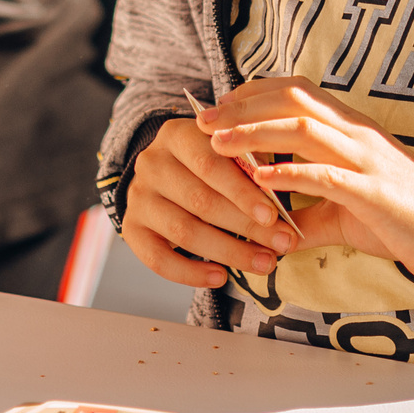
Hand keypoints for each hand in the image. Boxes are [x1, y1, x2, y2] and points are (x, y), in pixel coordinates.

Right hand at [120, 112, 299, 290]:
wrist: (165, 171)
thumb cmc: (209, 161)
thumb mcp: (226, 149)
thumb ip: (249, 163)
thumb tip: (282, 192)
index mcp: (176, 135)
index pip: (210, 163)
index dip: (243, 192)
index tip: (275, 215)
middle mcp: (151, 163)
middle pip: (201, 201)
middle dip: (247, 227)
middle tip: (282, 244)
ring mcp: (138, 197)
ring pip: (184, 232)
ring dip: (229, 252)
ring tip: (264, 263)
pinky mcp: (131, 228)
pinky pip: (158, 260)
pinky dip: (191, 273)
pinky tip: (221, 277)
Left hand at [200, 76, 413, 286]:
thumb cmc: (404, 218)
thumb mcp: (347, 210)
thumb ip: (309, 211)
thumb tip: (273, 225)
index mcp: (351, 129)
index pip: (296, 90)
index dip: (253, 92)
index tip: (218, 105)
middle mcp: (356, 133)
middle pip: (292, 99)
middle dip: (242, 106)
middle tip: (202, 119)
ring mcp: (366, 159)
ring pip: (302, 128)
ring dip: (254, 132)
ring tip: (216, 142)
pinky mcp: (373, 192)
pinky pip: (325, 175)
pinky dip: (288, 173)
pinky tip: (258, 178)